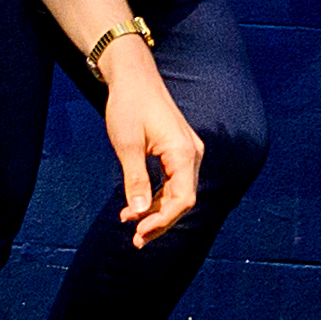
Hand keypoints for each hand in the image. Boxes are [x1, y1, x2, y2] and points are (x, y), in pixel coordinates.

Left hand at [99, 47, 207, 244]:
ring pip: (178, 193)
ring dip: (157, 213)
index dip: (163, 220)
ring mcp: (186, 153)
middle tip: (136, 241)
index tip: (139, 233)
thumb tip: (138, 213)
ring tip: (131, 227)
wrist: (134, 78)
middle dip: (160, 222)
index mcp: (184, 152)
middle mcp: (192, 154)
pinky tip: (135, 208)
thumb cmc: (129, 107)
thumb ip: (135, 180)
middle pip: (183, 199)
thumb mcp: (128, 144)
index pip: (183, 198)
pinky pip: (172, 183)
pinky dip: (155, 198)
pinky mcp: (177, 152)